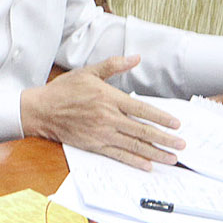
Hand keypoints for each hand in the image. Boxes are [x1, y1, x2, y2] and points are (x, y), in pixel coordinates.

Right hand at [20, 55, 183, 169]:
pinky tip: (147, 165)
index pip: (142, 109)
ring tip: (171, 158)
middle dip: (165, 139)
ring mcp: (101, 133)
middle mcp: (108, 117)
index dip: (161, 117)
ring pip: (134, 145)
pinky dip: (134, 161)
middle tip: (181, 145)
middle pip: (142, 130)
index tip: (176, 124)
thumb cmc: (64, 90)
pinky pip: (118, 155)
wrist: (41, 110)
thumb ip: (114, 65)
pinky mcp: (94, 145)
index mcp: (109, 98)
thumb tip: (136, 58)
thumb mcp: (89, 72)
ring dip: (155, 153)